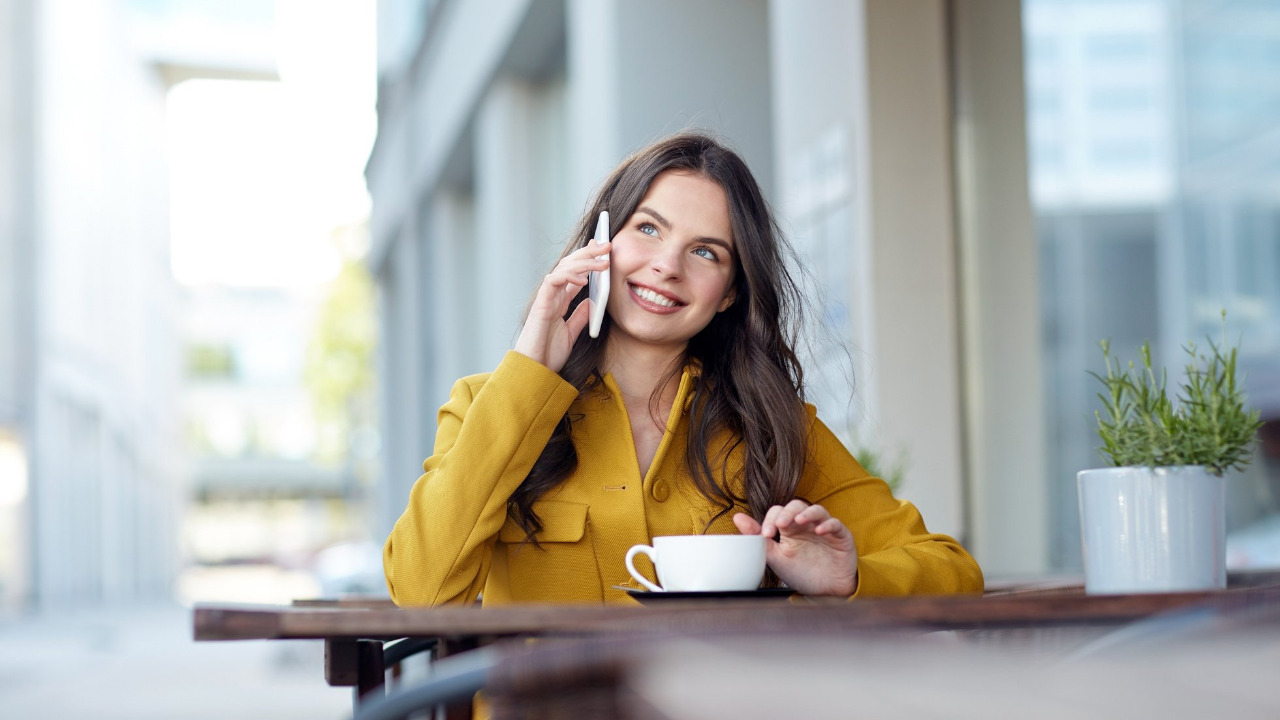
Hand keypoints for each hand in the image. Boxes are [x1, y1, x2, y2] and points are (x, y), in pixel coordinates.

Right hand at [513, 241, 609, 371]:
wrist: (534, 371)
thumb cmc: (547, 355)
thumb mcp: (571, 334)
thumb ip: (580, 316)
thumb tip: (591, 301)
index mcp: (559, 302)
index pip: (574, 274)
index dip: (587, 260)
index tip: (602, 250)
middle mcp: (552, 297)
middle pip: (570, 266)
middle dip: (588, 253)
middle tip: (607, 244)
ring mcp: (546, 299)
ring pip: (563, 269)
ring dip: (583, 261)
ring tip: (602, 259)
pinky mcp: (541, 305)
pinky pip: (554, 282)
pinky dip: (568, 277)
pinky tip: (584, 279)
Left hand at [733, 500, 857, 596]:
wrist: (825, 593)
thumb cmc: (801, 573)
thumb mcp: (777, 558)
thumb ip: (758, 539)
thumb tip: (737, 517)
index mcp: (789, 528)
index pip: (778, 512)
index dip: (771, 519)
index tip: (765, 535)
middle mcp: (806, 525)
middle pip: (796, 506)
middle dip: (787, 513)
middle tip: (780, 526)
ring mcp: (824, 529)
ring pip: (817, 510)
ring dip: (806, 513)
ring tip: (797, 521)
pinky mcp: (841, 536)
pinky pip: (836, 524)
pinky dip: (828, 525)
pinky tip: (820, 531)